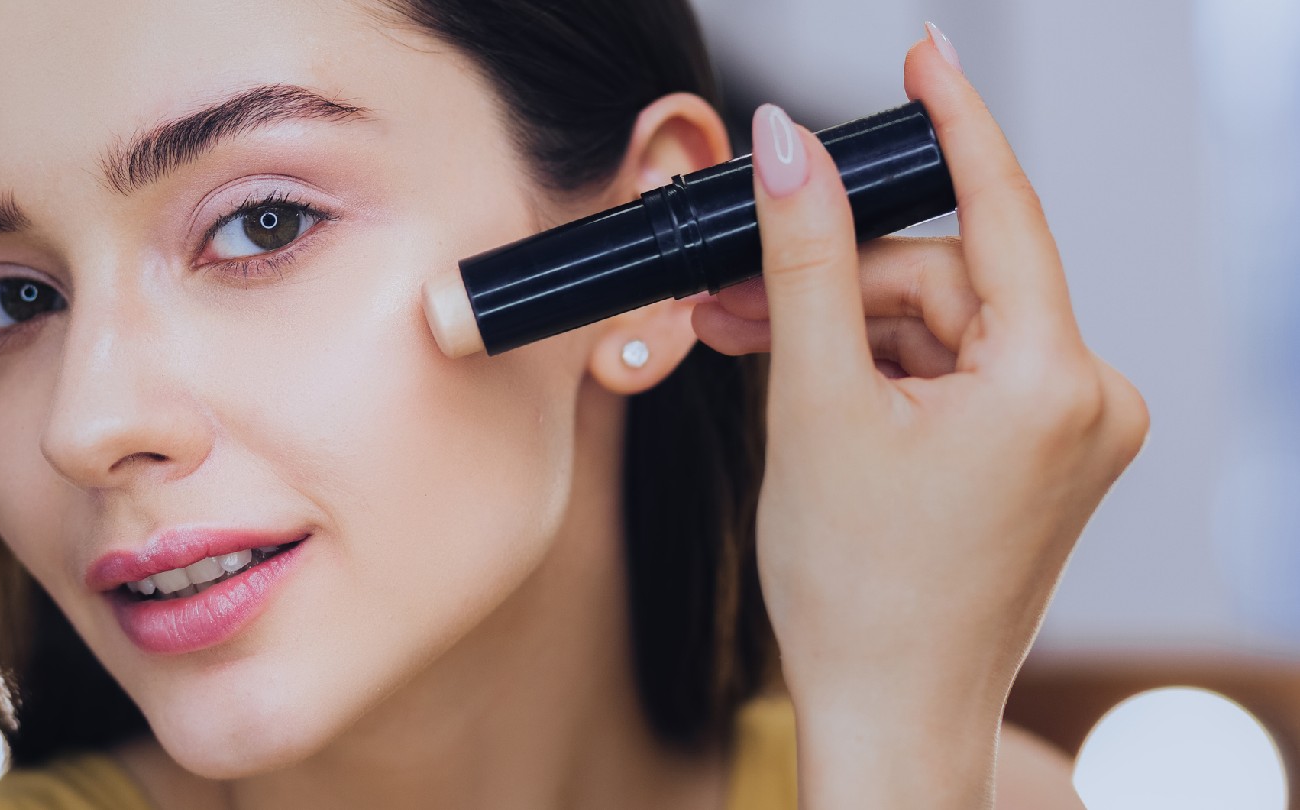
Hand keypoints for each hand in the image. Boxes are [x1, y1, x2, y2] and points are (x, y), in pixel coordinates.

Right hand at [691, 33, 1147, 808]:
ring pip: (939, 324)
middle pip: (944, 279)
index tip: (922, 53)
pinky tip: (810, 388)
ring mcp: (1068, 432)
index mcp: (1054, 383)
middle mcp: (1087, 400)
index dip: (953, 120)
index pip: (1000, 209)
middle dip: (835, 283)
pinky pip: (953, 369)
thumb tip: (790, 147)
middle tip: (734, 297)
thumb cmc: (858, 590)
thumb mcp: (813, 403)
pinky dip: (878, 369)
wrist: (885, 711)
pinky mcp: (1041, 454)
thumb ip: (804, 260)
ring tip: (753, 354)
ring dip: (844, 330)